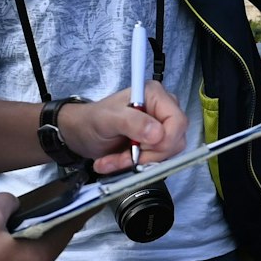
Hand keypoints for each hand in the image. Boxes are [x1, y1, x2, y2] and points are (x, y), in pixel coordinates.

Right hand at [0, 195, 88, 260]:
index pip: (68, 230)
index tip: (90, 199)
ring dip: (28, 239)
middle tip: (45, 203)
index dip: (78, 211)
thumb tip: (13, 204)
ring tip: (15, 221)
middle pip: (50, 243)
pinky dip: (15, 252)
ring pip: (32, 256)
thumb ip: (9, 203)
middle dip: (48, 223)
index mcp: (39, 259)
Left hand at [57, 84, 187, 174]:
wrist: (82, 133)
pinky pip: (158, 159)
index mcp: (155, 95)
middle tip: (121, 158)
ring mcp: (162, 126)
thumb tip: (158, 134)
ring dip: (141, 162)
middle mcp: (163, 108)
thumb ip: (132, 123)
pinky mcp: (157, 141)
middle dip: (148, 155)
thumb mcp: (107, 119)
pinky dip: (138, 165)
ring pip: (167, 153)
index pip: (178, 121)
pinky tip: (120, 161)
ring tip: (115, 160)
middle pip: (175, 139)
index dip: (164, 140)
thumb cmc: (91, 120)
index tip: (140, 148)